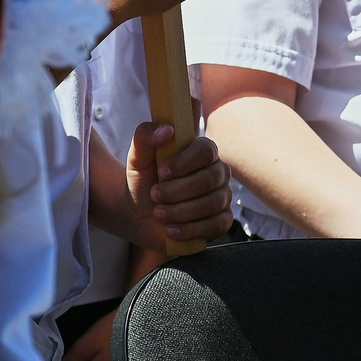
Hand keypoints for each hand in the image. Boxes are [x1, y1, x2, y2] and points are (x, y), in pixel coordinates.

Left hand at [124, 124, 233, 247]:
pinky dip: (191, 230)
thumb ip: (145, 136)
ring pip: (212, 204)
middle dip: (177, 191)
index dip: (184, 162)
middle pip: (209, 179)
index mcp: (202, 151)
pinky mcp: (222, 220)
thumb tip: (167, 130)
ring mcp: (223, 196)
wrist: (141, 214)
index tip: (161, 172)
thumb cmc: (145, 181)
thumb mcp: (138, 158)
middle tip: (154, 196)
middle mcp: (218, 171)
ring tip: (158, 214)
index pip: (206, 151)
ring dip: (181, 211)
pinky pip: (218, 225)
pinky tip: (171, 230)